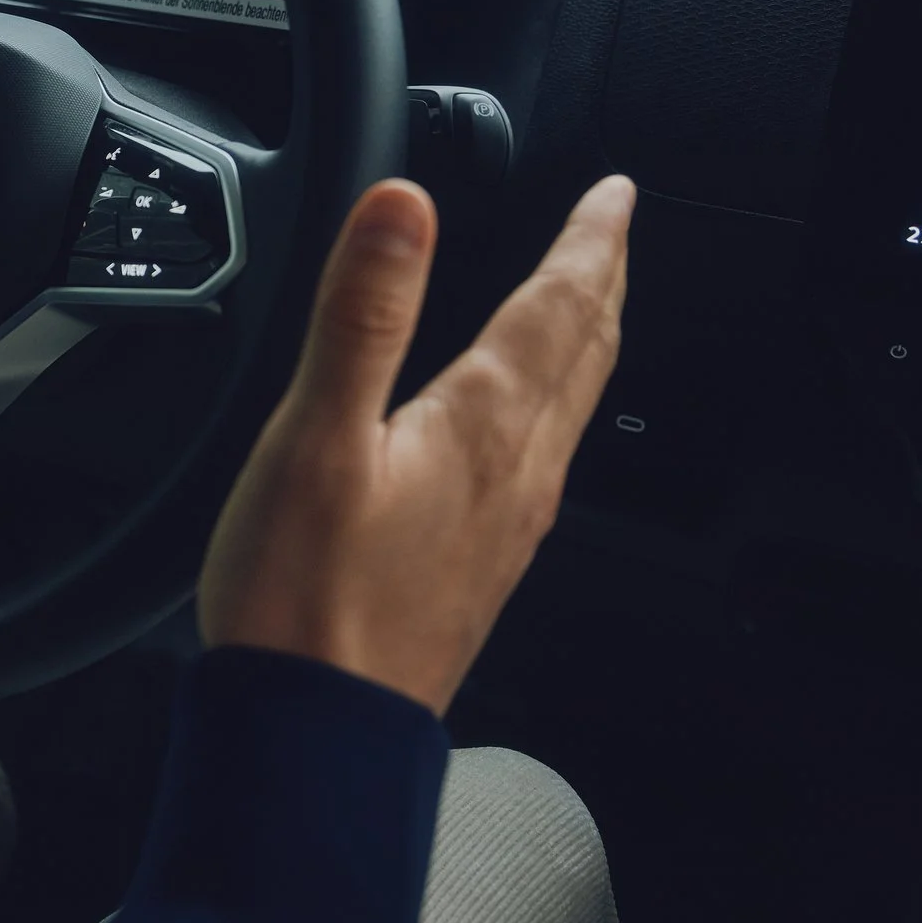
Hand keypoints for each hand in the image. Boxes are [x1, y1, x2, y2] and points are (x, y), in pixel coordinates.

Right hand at [196, 175, 633, 713]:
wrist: (317, 730)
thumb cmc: (304, 599)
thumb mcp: (318, 435)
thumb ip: (363, 312)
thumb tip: (404, 206)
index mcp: (482, 425)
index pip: (560, 305)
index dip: (591, 239)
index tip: (617, 192)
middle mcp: (516, 472)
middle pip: (585, 353)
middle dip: (604, 280)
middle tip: (617, 230)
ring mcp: (508, 524)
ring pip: (574, 407)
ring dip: (588, 340)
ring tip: (587, 305)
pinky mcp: (484, 563)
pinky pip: (544, 457)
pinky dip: (554, 404)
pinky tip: (526, 424)